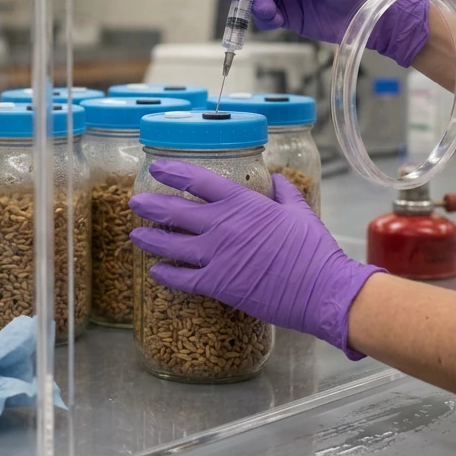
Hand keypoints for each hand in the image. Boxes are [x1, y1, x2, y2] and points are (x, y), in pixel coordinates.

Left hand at [128, 160, 381, 359]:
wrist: (320, 288)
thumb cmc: (313, 249)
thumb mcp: (299, 212)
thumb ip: (284, 193)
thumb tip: (278, 179)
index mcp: (242, 203)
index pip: (198, 181)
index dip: (174, 172)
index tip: (157, 168)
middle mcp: (222, 226)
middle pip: (176, 211)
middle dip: (152, 205)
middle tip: (135, 202)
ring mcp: (216, 256)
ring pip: (172, 244)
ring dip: (150, 238)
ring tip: (135, 234)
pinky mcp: (217, 284)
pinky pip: (182, 278)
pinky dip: (166, 274)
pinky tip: (155, 271)